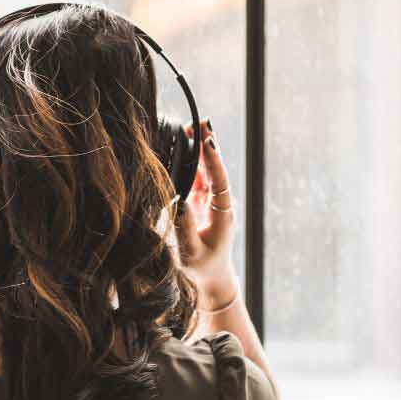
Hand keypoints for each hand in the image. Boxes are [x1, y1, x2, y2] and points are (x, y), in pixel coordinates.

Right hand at [174, 118, 238, 309]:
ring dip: (200, 148)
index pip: (219, 181)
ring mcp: (213, 200)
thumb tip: (177, 201)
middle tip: (201, 121)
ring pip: (207, 169)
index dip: (213, 161)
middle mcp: (221, 202)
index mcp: (223, 213)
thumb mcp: (191, 251)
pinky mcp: (203, 200)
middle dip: (208, 145)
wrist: (213, 277)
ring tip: (191, 126)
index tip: (208, 142)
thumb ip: (185, 228)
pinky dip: (192, 160)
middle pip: (215, 168)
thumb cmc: (202, 267)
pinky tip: (185, 144)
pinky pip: (199, 176)